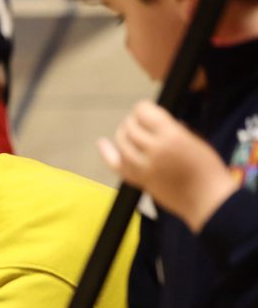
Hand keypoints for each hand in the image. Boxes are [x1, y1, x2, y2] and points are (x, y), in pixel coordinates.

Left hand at [98, 100, 237, 232]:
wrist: (207, 198)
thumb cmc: (207, 168)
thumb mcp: (194, 139)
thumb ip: (172, 129)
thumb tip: (154, 122)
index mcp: (171, 135)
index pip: (144, 112)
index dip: (142, 109)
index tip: (146, 110)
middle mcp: (153, 149)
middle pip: (130, 127)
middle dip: (132, 121)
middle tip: (139, 122)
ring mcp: (143, 166)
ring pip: (121, 143)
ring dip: (122, 134)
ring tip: (129, 132)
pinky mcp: (138, 180)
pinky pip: (116, 164)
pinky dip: (107, 152)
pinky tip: (101, 143)